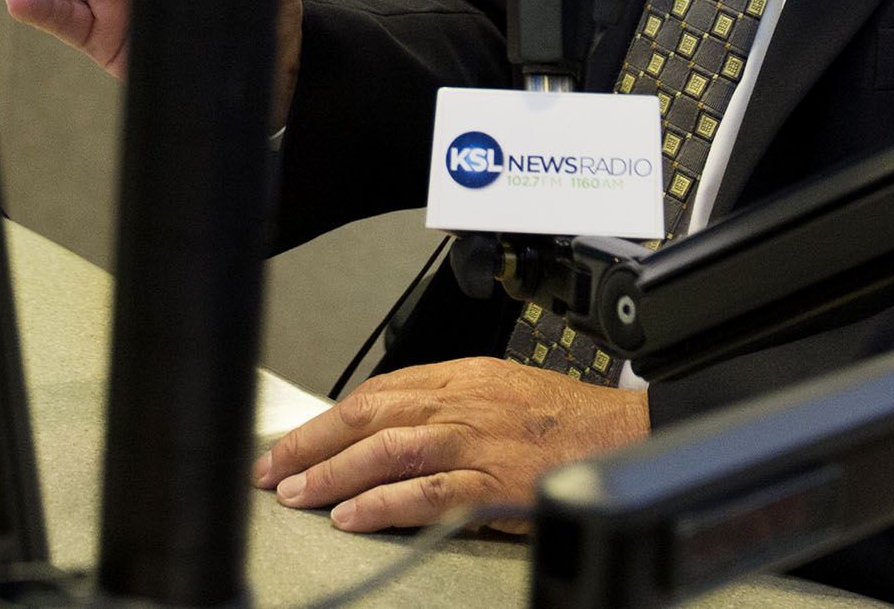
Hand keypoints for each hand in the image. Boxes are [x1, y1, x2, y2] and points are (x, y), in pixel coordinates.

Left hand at [253, 358, 647, 533]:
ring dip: (336, 474)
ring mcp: (474, 443)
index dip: (325, 420)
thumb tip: (384, 423)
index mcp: (456, 377)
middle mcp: (459, 404)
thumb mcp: (494, 387)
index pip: (373, 393)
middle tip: (273, 470)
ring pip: (388, 451)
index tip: (290, 444)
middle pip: (368, 416)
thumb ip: (442, 402)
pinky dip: (385, 504)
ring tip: (299, 494)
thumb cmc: (561, 416)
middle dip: (312, 444)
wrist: (620, 434)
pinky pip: (427, 493)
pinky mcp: (492, 482)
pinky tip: (354, 516)